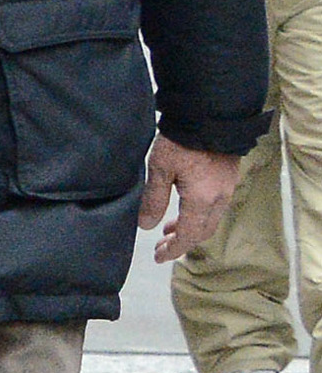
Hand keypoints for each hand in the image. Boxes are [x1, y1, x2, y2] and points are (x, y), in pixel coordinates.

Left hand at [140, 134, 242, 264]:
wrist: (211, 114)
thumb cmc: (183, 140)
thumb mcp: (159, 169)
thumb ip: (154, 199)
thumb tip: (146, 226)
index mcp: (202, 200)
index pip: (190, 235)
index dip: (174, 249)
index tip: (159, 257)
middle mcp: (219, 198)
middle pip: (203, 231)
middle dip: (182, 242)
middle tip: (161, 247)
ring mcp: (226, 188)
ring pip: (210, 219)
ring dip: (190, 228)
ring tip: (168, 229)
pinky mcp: (227, 178)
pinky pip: (214, 207)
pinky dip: (198, 215)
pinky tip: (184, 208)